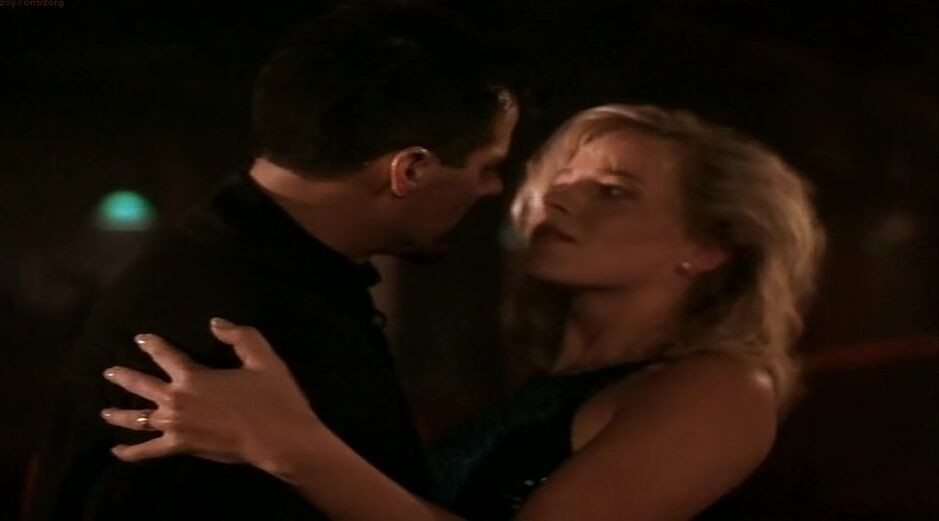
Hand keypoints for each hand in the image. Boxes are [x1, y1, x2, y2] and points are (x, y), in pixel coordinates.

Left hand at [101, 318, 321, 474]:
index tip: (140, 338)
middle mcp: (177, 400)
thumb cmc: (273, 398)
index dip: (152, 345)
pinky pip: (148, 451)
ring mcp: (176, 426)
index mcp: (194, 376)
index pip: (165, 355)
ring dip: (119, 413)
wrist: (278, 439)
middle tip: (108, 372)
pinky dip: (130, 452)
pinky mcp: (181, 447)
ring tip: (104, 411)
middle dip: (124, 376)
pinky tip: (117, 451)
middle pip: (142, 385)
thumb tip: (215, 322)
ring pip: (138, 419)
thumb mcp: (263, 359)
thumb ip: (240, 336)